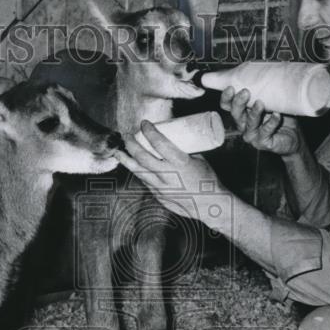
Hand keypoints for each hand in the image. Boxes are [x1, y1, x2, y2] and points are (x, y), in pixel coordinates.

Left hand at [116, 120, 230, 225]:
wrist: (210, 205)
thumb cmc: (208, 180)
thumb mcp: (199, 160)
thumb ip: (183, 151)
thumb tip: (173, 138)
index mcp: (181, 163)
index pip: (160, 143)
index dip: (149, 131)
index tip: (144, 123)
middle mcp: (169, 176)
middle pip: (143, 157)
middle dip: (132, 144)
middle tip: (127, 135)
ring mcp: (163, 188)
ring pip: (139, 172)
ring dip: (127, 160)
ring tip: (118, 151)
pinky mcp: (160, 196)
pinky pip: (145, 182)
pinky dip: (138, 172)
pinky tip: (133, 166)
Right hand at [221, 86, 302, 155]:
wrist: (293, 136)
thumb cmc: (280, 116)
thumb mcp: (270, 101)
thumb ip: (263, 91)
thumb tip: (263, 69)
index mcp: (242, 113)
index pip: (228, 105)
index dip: (226, 97)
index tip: (230, 87)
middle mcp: (244, 124)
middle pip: (235, 114)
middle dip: (238, 103)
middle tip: (246, 92)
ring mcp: (252, 135)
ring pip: (249, 123)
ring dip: (254, 113)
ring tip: (260, 103)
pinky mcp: (263, 142)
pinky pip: (266, 131)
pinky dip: (271, 122)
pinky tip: (277, 115)